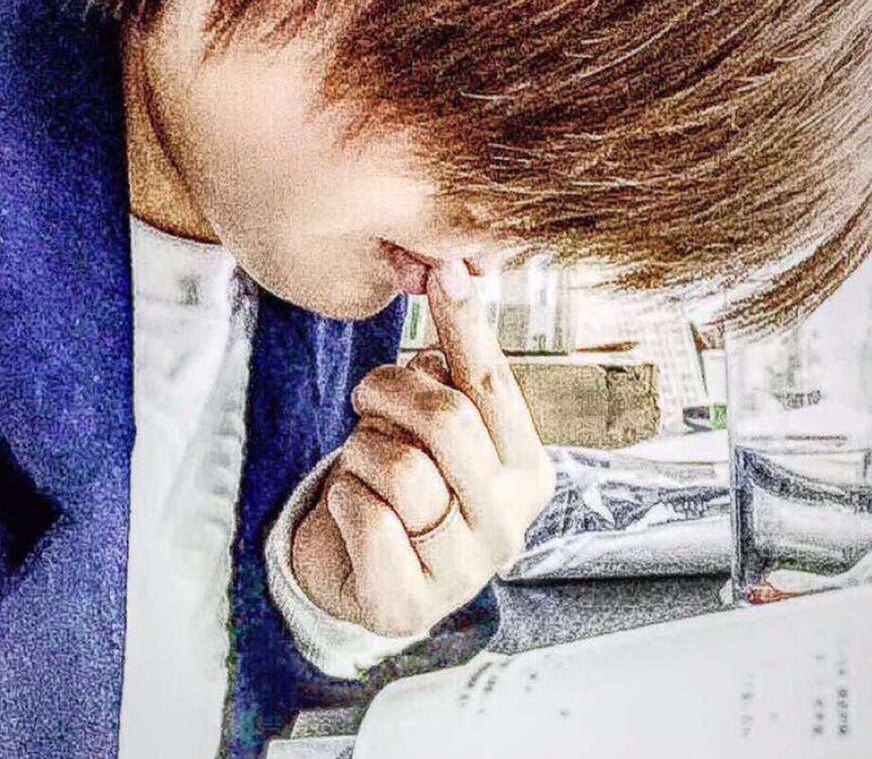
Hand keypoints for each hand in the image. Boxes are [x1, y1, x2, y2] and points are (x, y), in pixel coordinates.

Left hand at [290, 257, 556, 636]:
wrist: (358, 567)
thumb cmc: (404, 482)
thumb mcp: (434, 423)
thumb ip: (452, 369)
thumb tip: (452, 276)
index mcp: (528, 472)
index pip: (493, 386)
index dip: (465, 325)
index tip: (444, 270)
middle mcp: (508, 524)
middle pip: (447, 420)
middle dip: (389, 389)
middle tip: (366, 390)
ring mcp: (463, 570)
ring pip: (400, 467)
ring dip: (362, 448)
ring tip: (362, 458)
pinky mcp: (408, 602)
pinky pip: (367, 517)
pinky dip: (344, 497)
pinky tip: (351, 508)